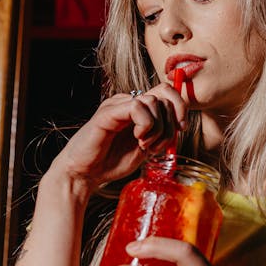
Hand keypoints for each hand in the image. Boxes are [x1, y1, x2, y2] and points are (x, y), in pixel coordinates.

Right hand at [48, 84, 186, 189]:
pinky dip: (145, 126)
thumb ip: (160, 134)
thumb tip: (180, 126)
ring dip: (157, 129)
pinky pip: (137, 107)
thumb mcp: (144, 148)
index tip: (181, 129)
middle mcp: (127, 102)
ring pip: (153, 101)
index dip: (180, 107)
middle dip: (169, 125)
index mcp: (137, 108)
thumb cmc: (110, 162)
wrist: (84, 174)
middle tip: (156, 147)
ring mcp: (117, 105)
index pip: (166, 92)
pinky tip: (137, 140)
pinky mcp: (108, 112)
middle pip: (164, 95)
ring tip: (144, 146)